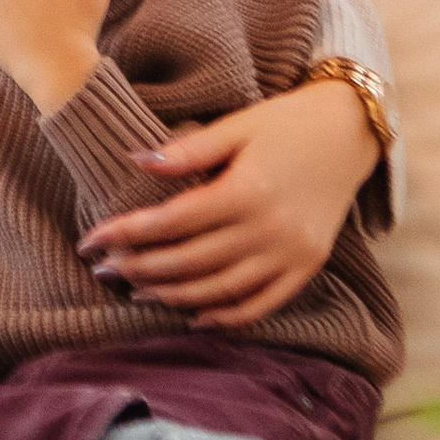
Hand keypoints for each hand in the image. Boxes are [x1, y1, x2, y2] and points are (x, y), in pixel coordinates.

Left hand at [78, 76, 375, 327]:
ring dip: (173, 297)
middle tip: (103, 269)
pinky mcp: (307, 267)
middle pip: (189, 262)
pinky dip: (225, 316)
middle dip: (139, 269)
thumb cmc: (285, 124)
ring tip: (136, 293)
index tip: (89, 241)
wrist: (350, 132)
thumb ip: (188, 150)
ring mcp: (292, 254)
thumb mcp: (236, 126)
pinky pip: (261, 304)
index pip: (171, 222)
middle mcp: (270, 229)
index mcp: (246, 190)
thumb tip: (136, 161)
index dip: (126, 234)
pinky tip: (193, 316)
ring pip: (220, 290)